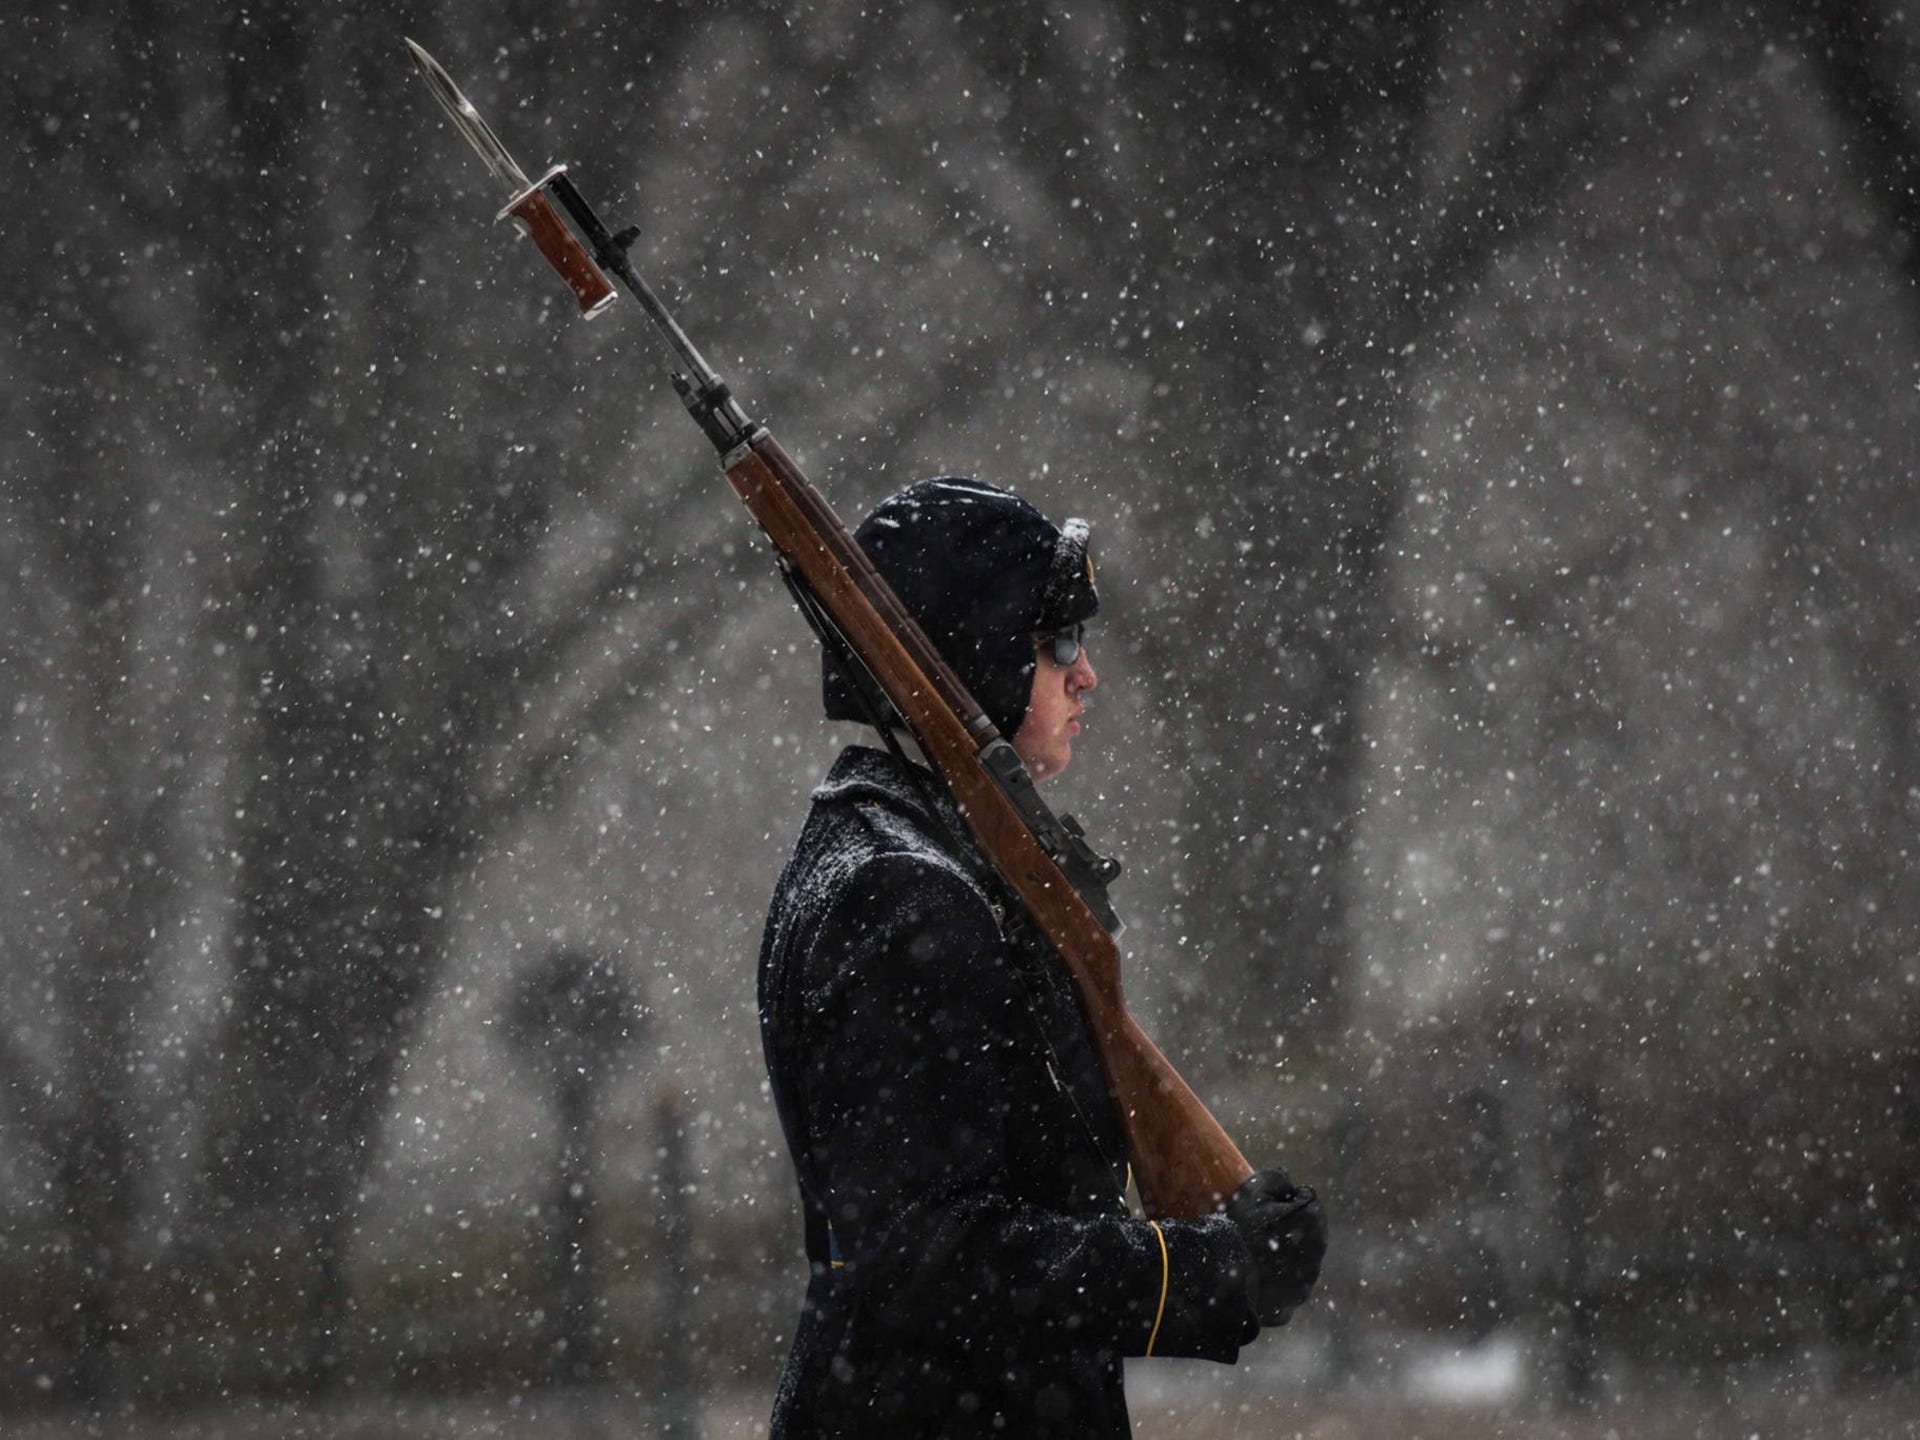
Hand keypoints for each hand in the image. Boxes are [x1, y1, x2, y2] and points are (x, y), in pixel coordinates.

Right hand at [1226, 1168, 1326, 1326]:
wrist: (1224, 1281)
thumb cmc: (1239, 1230)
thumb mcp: (1251, 1192)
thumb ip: (1275, 1177)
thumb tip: (1287, 1178)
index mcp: (1311, 1217)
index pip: (1306, 1197)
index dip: (1285, 1198)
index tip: (1266, 1206)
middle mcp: (1317, 1249)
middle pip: (1308, 1228)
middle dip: (1290, 1225)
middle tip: (1260, 1228)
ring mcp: (1307, 1279)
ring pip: (1300, 1258)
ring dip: (1286, 1252)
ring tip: (1255, 1253)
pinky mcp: (1293, 1302)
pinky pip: (1287, 1286)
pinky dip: (1277, 1280)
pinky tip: (1256, 1275)